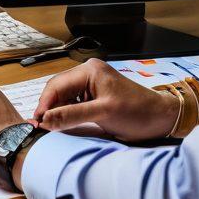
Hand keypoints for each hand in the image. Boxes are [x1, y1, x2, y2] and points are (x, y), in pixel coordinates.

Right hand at [34, 58, 179, 140]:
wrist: (162, 118)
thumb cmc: (138, 112)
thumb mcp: (103, 114)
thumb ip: (72, 115)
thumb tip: (45, 120)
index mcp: (89, 70)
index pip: (56, 86)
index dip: (44, 105)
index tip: (36, 123)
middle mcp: (88, 72)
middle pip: (58, 90)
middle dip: (49, 108)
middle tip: (41, 127)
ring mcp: (92, 83)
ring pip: (64, 97)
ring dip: (57, 112)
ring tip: (52, 127)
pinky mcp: (96, 95)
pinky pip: (74, 102)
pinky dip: (67, 113)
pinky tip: (65, 123)